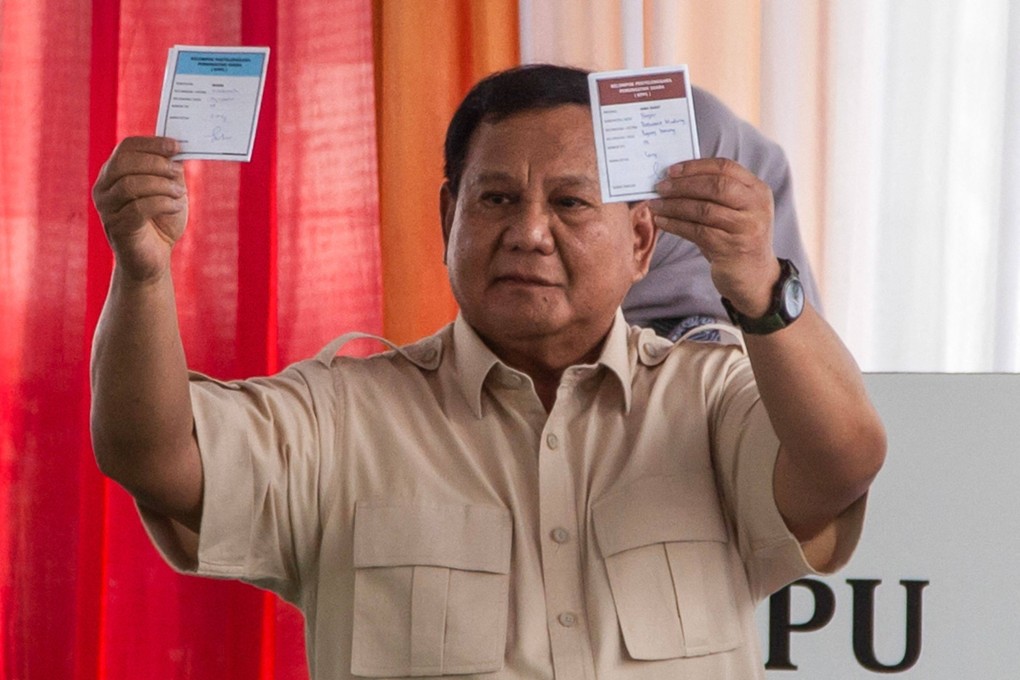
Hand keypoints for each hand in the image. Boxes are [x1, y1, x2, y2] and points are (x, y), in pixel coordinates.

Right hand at [92, 136, 187, 282]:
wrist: (153, 259)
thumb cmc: (161, 222)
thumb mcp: (168, 191)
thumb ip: (169, 170)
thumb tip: (177, 149)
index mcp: (113, 174)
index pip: (126, 148)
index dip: (152, 143)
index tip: (176, 146)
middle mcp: (103, 188)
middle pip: (125, 162)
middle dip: (156, 164)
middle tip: (178, 172)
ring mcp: (107, 208)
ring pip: (131, 184)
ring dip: (161, 185)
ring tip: (180, 193)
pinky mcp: (117, 227)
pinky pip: (138, 208)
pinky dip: (162, 203)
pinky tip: (176, 206)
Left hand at [649, 158, 778, 316]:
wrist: (753, 276)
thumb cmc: (735, 238)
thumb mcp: (735, 211)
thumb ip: (715, 193)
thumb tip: (674, 179)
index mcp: (758, 190)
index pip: (726, 167)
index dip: (696, 166)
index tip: (671, 170)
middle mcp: (756, 206)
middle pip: (716, 185)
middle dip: (683, 185)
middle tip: (660, 187)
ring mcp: (746, 228)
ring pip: (704, 209)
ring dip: (675, 205)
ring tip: (655, 204)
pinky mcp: (732, 248)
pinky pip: (698, 231)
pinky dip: (676, 225)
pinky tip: (663, 222)